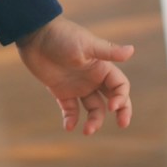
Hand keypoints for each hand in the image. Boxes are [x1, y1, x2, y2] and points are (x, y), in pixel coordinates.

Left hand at [15, 16, 133, 134]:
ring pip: (93, 108)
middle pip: (112, 99)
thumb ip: (108, 52)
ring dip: (94, 120)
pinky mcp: (61, 91)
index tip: (112, 107)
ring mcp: (77, 86)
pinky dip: (71, 119)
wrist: (34, 35)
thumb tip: (132, 50)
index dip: (121, 98)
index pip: (120, 86)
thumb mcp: (86, 45)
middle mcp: (93, 78)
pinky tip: (69, 126)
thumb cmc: (62, 36)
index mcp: (102, 67)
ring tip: (87, 131)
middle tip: (122, 124)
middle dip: (120, 112)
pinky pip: (70, 109)